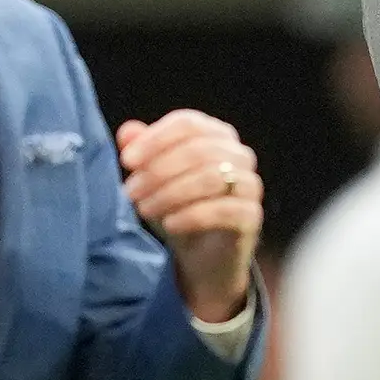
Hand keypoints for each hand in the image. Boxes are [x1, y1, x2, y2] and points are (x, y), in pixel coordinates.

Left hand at [116, 109, 261, 320]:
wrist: (202, 256)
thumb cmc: (178, 207)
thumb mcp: (153, 180)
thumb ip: (142, 153)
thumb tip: (127, 132)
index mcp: (216, 134)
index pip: (187, 124)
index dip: (155, 139)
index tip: (127, 160)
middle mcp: (239, 154)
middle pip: (198, 150)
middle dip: (158, 170)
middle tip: (131, 191)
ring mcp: (250, 184)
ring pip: (211, 177)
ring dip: (171, 193)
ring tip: (144, 209)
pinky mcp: (252, 215)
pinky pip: (224, 210)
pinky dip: (191, 216)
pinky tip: (169, 224)